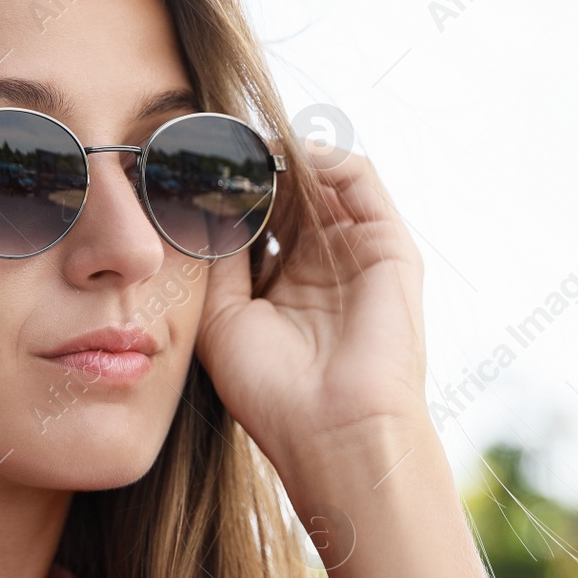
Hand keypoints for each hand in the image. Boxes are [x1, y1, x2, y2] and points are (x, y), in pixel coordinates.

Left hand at [195, 144, 430, 467]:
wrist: (333, 431)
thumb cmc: (274, 392)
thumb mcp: (224, 317)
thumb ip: (218, 259)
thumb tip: (201, 205)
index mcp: (286, 283)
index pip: (258, 217)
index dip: (228, 192)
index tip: (189, 169)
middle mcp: (324, 263)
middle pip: (287, 193)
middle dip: (252, 168)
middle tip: (213, 147)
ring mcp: (358, 251)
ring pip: (320, 179)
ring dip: (283, 158)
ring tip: (244, 146)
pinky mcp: (388, 243)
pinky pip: (358, 179)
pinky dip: (322, 157)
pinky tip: (284, 156)